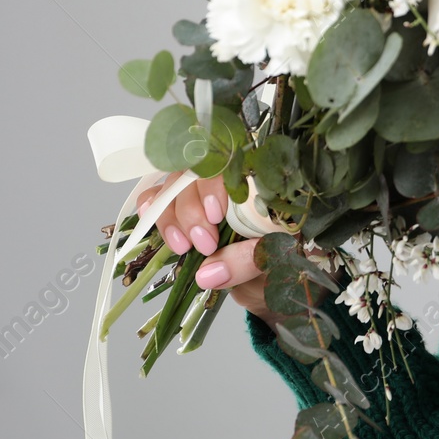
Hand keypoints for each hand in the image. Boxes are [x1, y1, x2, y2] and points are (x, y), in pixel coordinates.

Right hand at [132, 172, 276, 320]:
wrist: (279, 277)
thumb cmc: (285, 262)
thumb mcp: (275, 261)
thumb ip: (246, 262)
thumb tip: (207, 273)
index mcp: (262, 179)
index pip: (230, 161)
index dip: (213, 185)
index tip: (215, 217)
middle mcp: (232, 178)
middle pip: (194, 174)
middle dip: (192, 211)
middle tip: (206, 245)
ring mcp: (205, 191)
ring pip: (172, 186)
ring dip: (171, 217)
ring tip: (185, 248)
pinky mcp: (185, 207)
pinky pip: (158, 197)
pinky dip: (153, 209)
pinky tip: (162, 229)